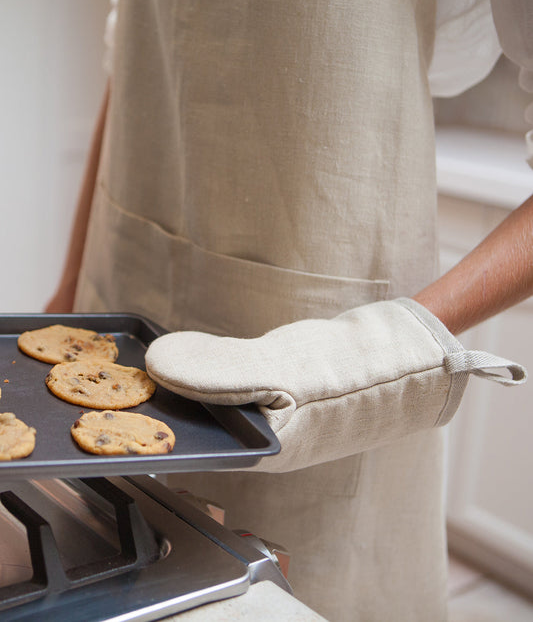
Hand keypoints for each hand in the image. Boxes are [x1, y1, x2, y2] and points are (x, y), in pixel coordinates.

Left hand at [146, 298, 524, 471]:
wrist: (407, 354)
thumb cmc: (353, 371)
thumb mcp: (283, 370)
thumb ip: (220, 370)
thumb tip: (156, 365)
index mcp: (267, 450)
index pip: (196, 447)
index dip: (156, 427)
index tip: (118, 402)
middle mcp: (267, 438)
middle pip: (202, 424)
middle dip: (164, 401)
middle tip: (124, 372)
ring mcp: (275, 413)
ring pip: (215, 400)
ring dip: (184, 380)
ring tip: (148, 356)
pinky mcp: (281, 388)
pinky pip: (233, 379)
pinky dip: (209, 366)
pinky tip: (192, 349)